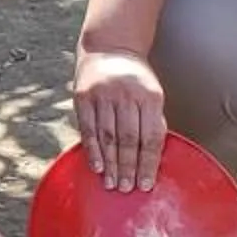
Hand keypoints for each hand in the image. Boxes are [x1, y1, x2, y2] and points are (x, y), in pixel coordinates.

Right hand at [73, 46, 167, 193]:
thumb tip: (152, 158)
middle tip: (127, 189)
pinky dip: (92, 150)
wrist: (109, 47)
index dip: (148, 163)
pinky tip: (97, 166)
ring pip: (107, 137)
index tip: (146, 184)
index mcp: (150, 96)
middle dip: (128, 167)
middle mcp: (126, 95)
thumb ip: (152, 122)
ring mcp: (103, 95)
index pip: (150, 137)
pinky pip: (88, 129)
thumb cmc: (135, 78)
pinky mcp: (83, 97)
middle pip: (128, 139)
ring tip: (112, 183)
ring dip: (110, 164)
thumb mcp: (152, 94)